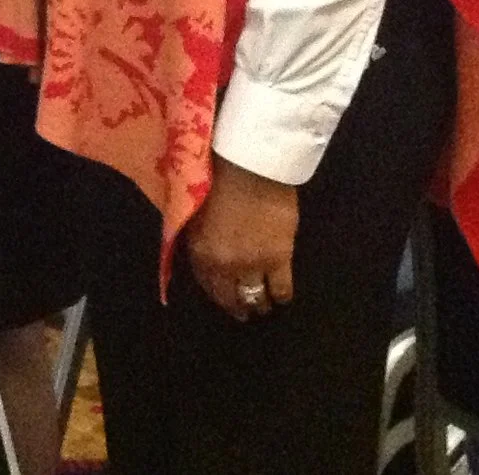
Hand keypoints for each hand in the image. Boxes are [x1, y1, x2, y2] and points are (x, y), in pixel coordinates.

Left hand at [182, 155, 299, 319]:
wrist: (251, 166)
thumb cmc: (218, 178)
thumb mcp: (196, 210)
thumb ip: (198, 236)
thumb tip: (202, 253)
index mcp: (200, 252)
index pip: (208, 286)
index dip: (218, 296)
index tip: (225, 301)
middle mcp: (224, 265)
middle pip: (232, 298)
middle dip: (238, 307)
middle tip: (245, 311)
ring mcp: (253, 265)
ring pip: (257, 298)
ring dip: (260, 303)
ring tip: (264, 303)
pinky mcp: (280, 259)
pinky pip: (282, 289)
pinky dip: (281, 295)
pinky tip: (281, 295)